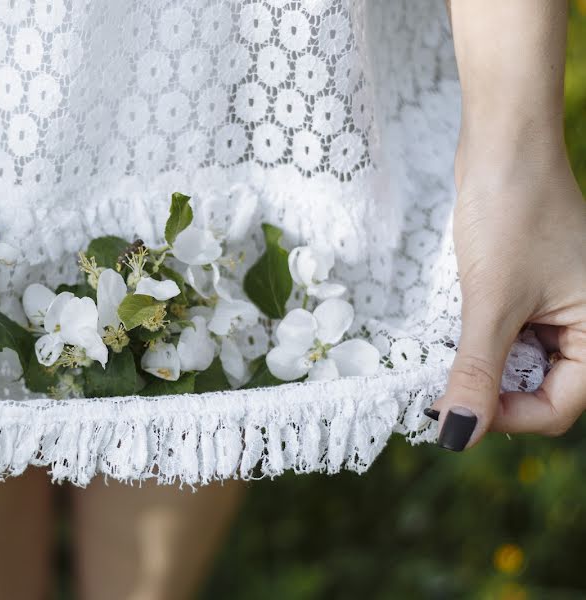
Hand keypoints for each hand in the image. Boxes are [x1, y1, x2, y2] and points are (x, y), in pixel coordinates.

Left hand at [429, 149, 585, 449]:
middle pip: (543, 390)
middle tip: (444, 392)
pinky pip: (512, 335)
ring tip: (449, 360)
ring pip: (522, 364)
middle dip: (494, 395)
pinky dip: (485, 343)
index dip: (508, 418)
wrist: (504, 148)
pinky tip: (458, 334)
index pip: (560, 407)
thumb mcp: (491, 302)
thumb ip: (477, 371)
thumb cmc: (512, 214)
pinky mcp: (534, 292)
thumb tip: (459, 434)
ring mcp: (562, 307)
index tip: (455, 414)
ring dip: (486, 369)